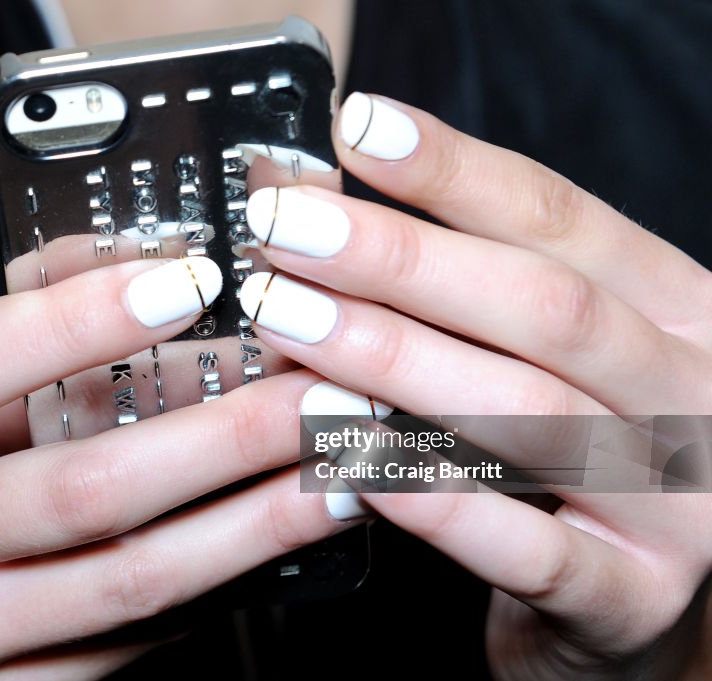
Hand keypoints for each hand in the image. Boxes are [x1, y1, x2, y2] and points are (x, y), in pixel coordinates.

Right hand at [0, 256, 350, 679]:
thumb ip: (22, 328)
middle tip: (319, 396)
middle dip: (225, 440)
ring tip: (339, 476)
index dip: (82, 319)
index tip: (190, 280)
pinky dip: (213, 588)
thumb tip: (143, 264)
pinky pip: (130, 641)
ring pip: (130, 582)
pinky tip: (272, 545)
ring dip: (252, 526)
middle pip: (85, 490)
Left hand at [239, 92, 711, 679]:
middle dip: (399, 260)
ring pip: (527, 412)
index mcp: (680, 312)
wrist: (636, 607)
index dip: (455, 171)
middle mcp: (696, 393)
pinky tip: (344, 454)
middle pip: (542, 305)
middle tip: (283, 231)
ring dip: (392, 360)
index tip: (357, 130)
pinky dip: (431, 496)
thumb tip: (337, 221)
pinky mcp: (634, 598)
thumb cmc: (577, 460)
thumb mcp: (558, 361)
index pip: (563, 219)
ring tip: (285, 322)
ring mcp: (680, 502)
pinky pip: (525, 547)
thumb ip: (478, 299)